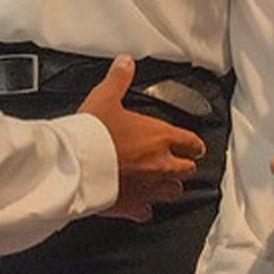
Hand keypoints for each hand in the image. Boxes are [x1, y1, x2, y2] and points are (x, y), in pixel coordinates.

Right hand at [79, 55, 205, 222]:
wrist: (78, 166)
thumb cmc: (95, 132)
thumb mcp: (106, 97)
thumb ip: (119, 78)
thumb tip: (125, 62)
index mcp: (160, 136)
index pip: (191, 142)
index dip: (194, 144)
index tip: (195, 146)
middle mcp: (160, 165)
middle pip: (187, 169)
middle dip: (185, 165)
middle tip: (181, 163)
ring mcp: (148, 189)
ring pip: (173, 192)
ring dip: (170, 186)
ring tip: (165, 183)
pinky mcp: (132, 207)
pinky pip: (147, 211)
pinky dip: (145, 207)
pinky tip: (141, 205)